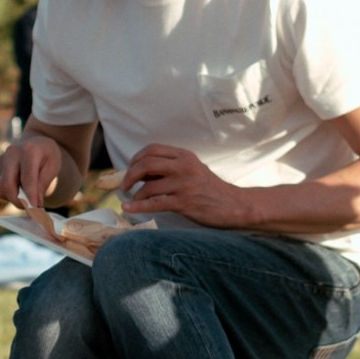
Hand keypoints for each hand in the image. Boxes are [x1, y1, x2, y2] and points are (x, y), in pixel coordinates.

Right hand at [0, 134, 73, 208]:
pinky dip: (6, 192)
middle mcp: (11, 152)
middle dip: (18, 202)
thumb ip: (42, 185)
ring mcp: (0, 158)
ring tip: (26, 195)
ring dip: (12, 198)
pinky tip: (18, 187)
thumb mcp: (53, 168)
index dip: (30, 197)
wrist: (35, 142)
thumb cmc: (46, 156)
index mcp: (29, 150)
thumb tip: (33, 204)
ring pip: (0, 189)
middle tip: (30, 208)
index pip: (27, 179)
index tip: (34, 209)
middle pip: (7, 186)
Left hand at [119, 144, 255, 227]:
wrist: (235, 205)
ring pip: (148, 186)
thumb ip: (172, 168)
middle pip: (146, 164)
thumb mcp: (193, 170)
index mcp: (185, 156)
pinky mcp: (184, 202)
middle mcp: (183, 166)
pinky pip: (154, 203)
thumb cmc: (211, 189)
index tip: (129, 169)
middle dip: (130, 175)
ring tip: (131, 200)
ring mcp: (184, 184)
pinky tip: (128, 209)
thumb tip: (142, 172)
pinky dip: (138, 207)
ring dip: (135, 195)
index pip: (152, 149)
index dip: (136, 158)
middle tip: (125, 185)